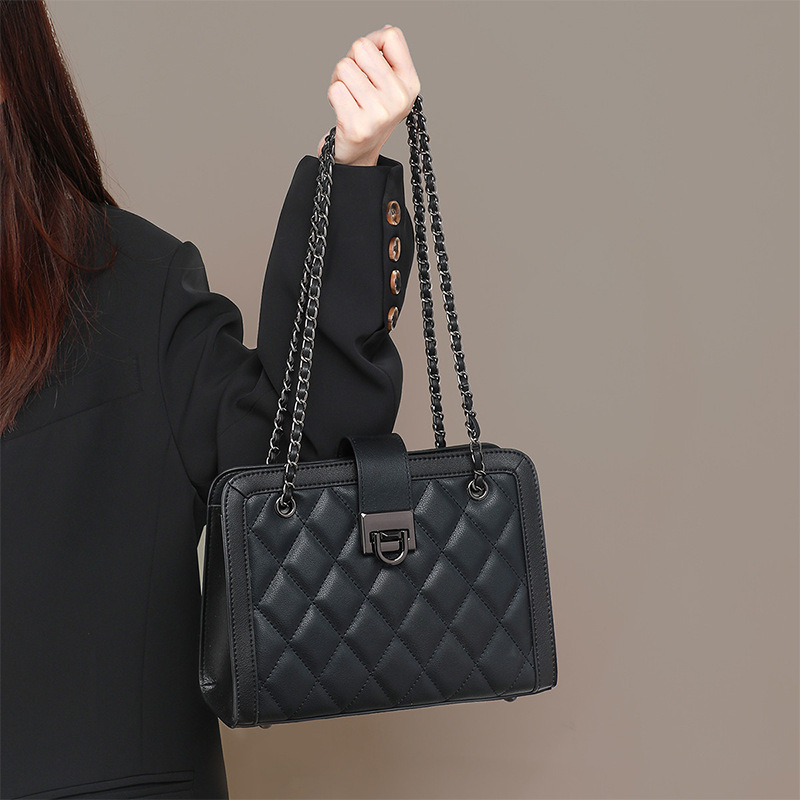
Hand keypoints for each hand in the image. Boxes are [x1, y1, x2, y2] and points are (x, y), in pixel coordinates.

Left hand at [316, 24, 420, 165]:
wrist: (359, 154)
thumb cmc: (370, 114)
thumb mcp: (390, 85)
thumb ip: (389, 56)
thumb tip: (386, 31)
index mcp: (410, 84)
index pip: (391, 36)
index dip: (373, 42)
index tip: (369, 62)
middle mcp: (399, 99)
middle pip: (362, 47)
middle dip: (351, 61)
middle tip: (354, 83)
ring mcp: (379, 114)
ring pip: (344, 66)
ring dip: (340, 79)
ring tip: (349, 98)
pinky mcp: (357, 126)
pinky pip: (335, 89)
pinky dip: (334, 96)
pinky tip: (343, 110)